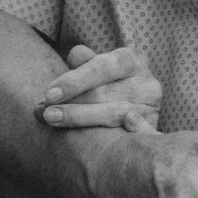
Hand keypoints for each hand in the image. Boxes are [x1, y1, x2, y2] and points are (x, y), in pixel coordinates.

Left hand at [39, 44, 160, 132]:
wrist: (134, 109)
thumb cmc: (106, 85)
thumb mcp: (96, 69)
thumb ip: (85, 64)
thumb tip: (76, 54)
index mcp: (132, 60)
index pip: (103, 67)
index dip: (75, 81)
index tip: (49, 94)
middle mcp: (147, 83)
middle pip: (105, 93)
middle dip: (71, 104)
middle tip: (45, 113)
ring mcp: (152, 108)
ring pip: (113, 115)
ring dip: (79, 119)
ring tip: (52, 121)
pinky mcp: (152, 131)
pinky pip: (129, 137)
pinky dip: (107, 139)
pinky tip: (86, 143)